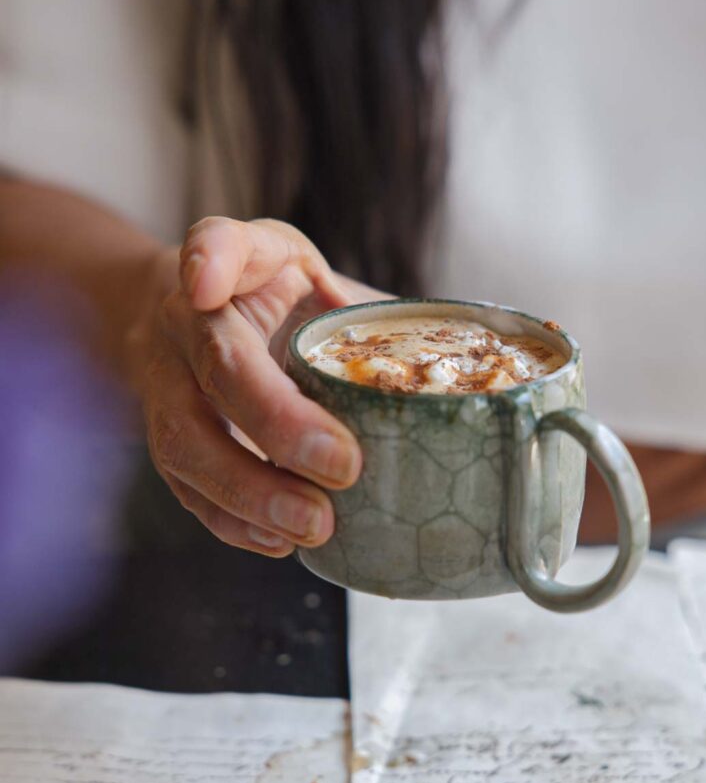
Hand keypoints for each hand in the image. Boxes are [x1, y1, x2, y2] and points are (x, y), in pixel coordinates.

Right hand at [138, 217, 381, 556]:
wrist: (191, 318)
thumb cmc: (280, 299)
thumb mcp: (323, 278)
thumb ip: (372, 314)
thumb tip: (465, 377)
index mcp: (238, 264)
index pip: (219, 242)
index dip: (213, 258)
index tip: (209, 283)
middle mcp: (188, 319)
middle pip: (217, 365)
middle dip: (276, 420)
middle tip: (343, 468)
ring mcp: (166, 381)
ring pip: (186, 438)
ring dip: (250, 490)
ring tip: (314, 525)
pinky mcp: (164, 436)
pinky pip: (185, 485)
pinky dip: (232, 520)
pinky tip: (279, 540)